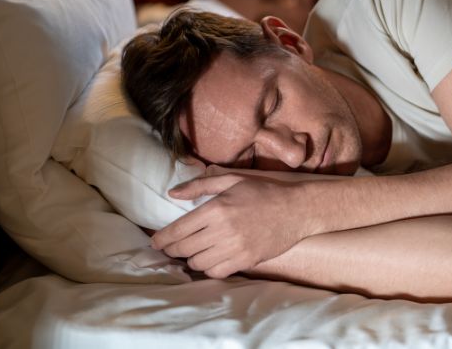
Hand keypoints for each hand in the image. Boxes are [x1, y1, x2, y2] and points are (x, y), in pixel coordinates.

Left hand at [151, 173, 315, 278]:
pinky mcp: (246, 260)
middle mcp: (222, 230)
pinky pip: (216, 272)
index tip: (155, 242)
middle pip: (185, 248)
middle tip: (170, 247)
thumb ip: (200, 185)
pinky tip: (210, 259)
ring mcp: (235, 248)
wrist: (296, 210)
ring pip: (198, 263)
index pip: (179, 230)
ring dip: (191, 258)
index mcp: (216, 208)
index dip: (162, 239)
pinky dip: (208, 268)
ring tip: (192, 252)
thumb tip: (173, 193)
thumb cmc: (263, 192)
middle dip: (172, 249)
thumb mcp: (232, 180)